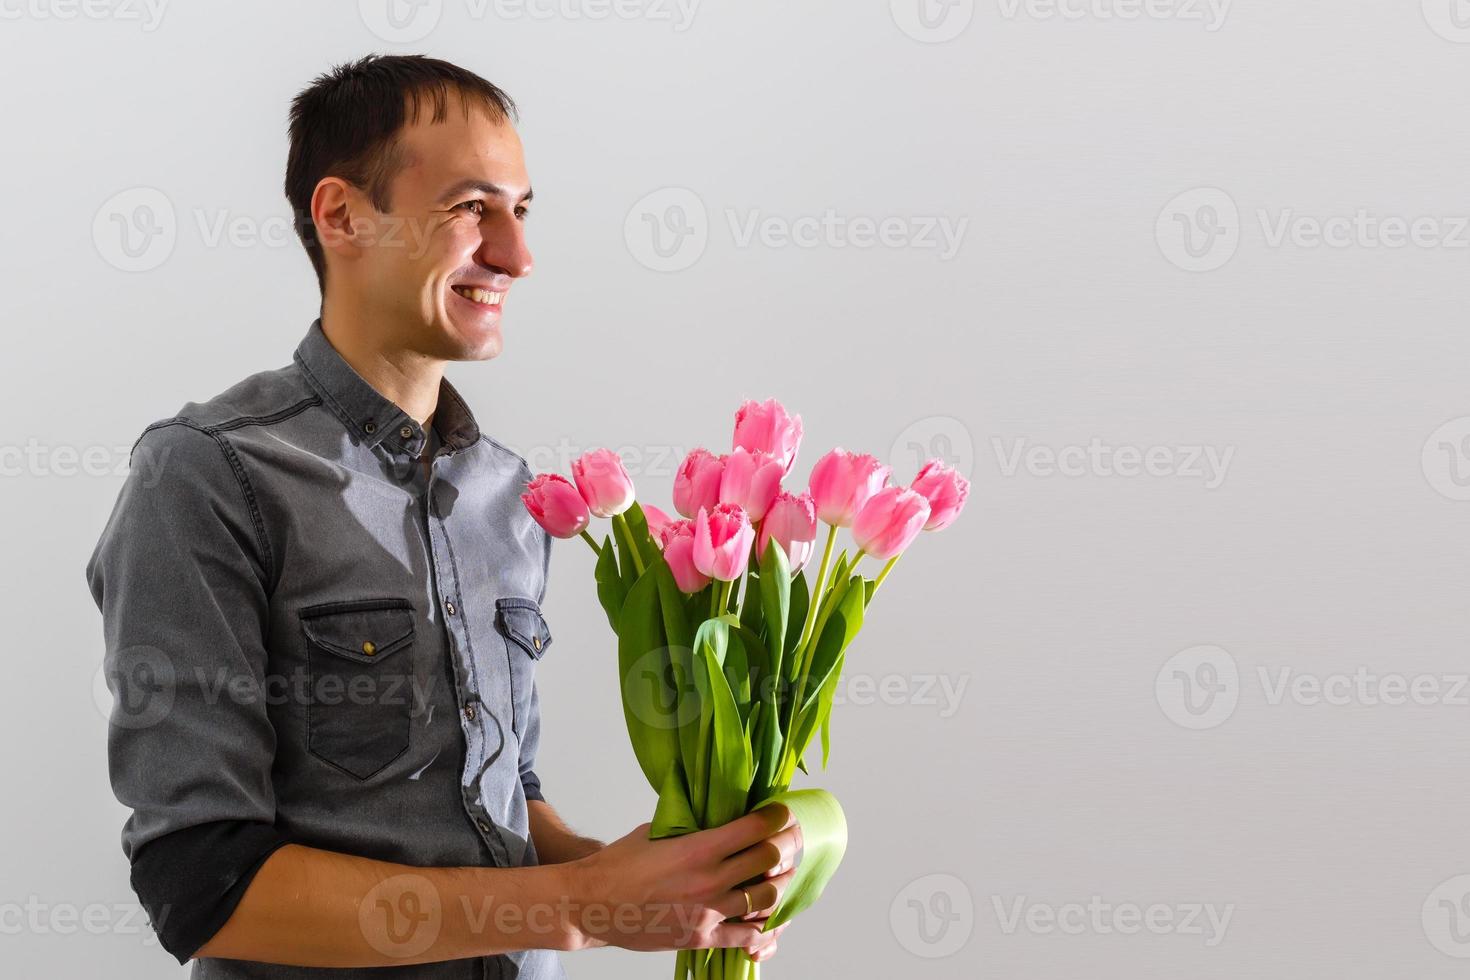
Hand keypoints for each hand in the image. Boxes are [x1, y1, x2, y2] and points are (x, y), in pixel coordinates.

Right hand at [563, 803, 801, 956]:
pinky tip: (773, 920)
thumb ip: (691, 826)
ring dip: (781, 884)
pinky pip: (748, 936)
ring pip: (767, 898)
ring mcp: (708, 912)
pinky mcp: (702, 937)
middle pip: (770, 860)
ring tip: (784, 875)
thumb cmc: (619, 864)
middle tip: (793, 839)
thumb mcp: (656, 831)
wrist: (592, 904)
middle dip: (789, 846)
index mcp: (699, 847)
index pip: (755, 828)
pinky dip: (766, 928)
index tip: (785, 814)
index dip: (778, 818)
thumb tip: (715, 815)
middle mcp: (709, 879)